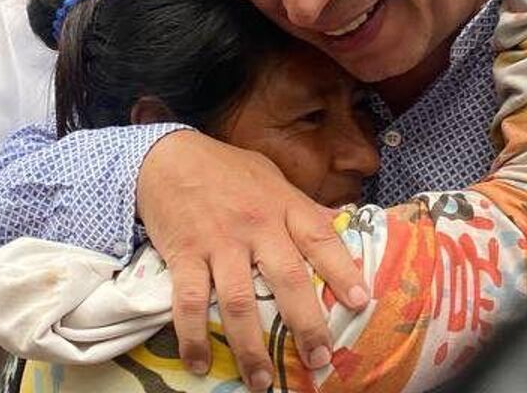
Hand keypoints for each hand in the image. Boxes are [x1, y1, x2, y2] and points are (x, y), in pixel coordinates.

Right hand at [137, 130, 367, 390]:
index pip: (322, 238)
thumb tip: (342, 221)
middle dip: (306, 324)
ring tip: (262, 382)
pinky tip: (198, 364)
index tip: (362, 303)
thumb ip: (302, 206)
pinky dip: (193, 336)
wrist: (165, 156)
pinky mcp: (184, 255)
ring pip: (238, 302)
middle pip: (288, 279)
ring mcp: (219, 242)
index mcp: (283, 205)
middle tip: (320, 360)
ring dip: (250, 347)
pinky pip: (189, 302)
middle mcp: (256, 225)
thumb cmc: (225, 169)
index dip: (344, 270)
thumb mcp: (271, 177)